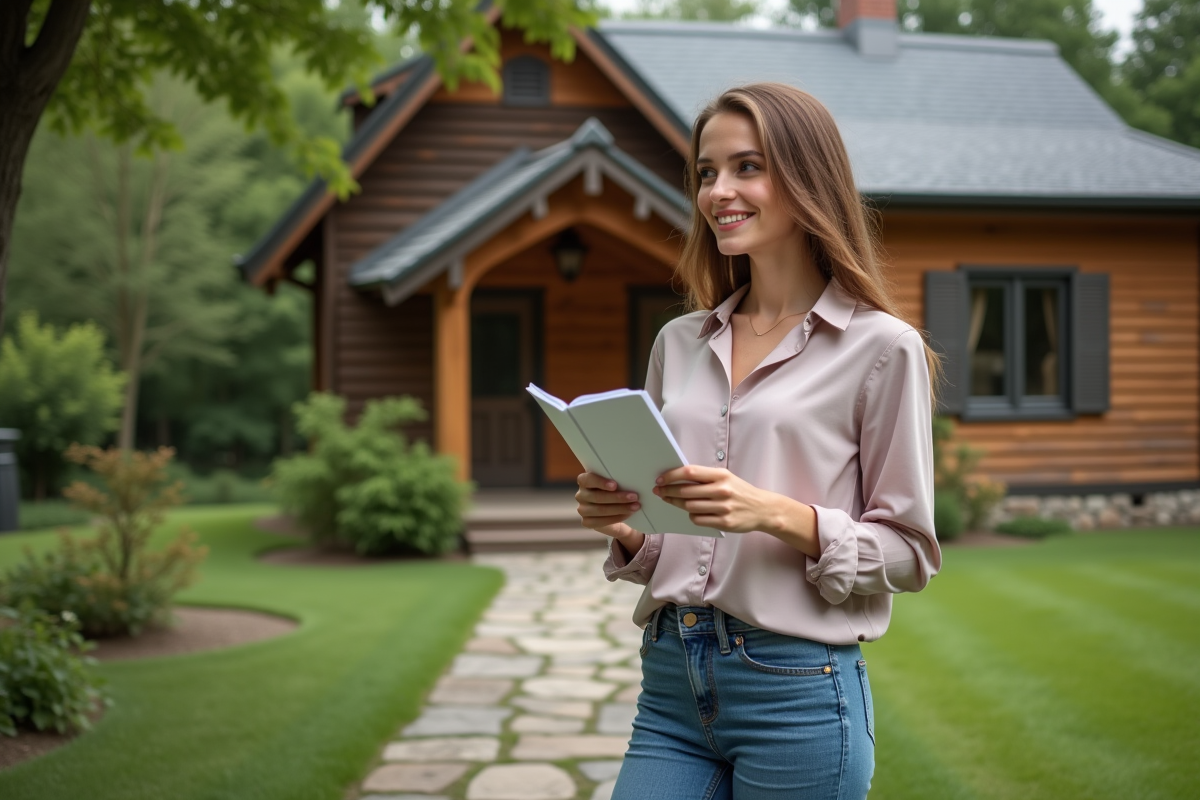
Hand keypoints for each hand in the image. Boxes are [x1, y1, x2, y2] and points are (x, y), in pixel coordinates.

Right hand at [575, 472, 645, 553]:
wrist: (615, 512)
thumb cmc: (616, 492)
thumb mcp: (615, 484)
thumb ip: (617, 480)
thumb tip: (630, 478)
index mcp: (584, 481)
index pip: (587, 479)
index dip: (600, 482)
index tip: (615, 485)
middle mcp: (580, 495)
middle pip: (597, 497)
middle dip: (617, 497)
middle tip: (634, 497)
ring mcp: (582, 510)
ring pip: (601, 510)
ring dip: (620, 508)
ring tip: (635, 506)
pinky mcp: (586, 522)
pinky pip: (601, 521)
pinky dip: (617, 517)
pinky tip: (628, 514)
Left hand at [653, 465, 818, 556]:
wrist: (762, 509)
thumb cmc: (740, 491)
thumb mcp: (726, 478)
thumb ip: (705, 477)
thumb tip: (677, 477)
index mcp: (721, 475)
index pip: (690, 472)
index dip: (671, 475)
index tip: (660, 479)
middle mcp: (722, 490)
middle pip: (686, 491)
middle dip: (668, 491)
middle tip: (659, 491)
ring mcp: (723, 508)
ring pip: (689, 506)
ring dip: (675, 503)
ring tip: (669, 500)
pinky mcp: (724, 522)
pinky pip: (698, 519)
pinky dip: (691, 515)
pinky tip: (690, 512)